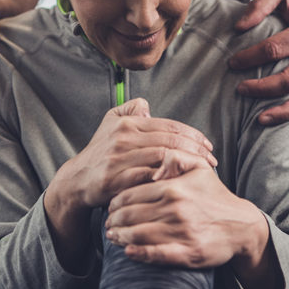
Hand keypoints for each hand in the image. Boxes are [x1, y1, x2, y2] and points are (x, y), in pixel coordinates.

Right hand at [53, 98, 217, 212]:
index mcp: (127, 123)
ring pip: (162, 156)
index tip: (209, 147)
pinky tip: (182, 182)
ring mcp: (119, 158)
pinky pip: (148, 177)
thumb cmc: (100, 153)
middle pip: (170, 140)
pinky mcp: (115, 179)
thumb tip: (147, 106)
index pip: (169, 126)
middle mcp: (123, 137)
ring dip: (186, 163)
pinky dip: (167, 178)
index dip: (193, 136)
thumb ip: (129, 110)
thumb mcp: (110, 123)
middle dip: (195, 150)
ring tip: (202, 171)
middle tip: (211, 161)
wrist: (77, 180)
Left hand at [104, 168, 268, 268]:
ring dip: (120, 237)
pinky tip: (128, 252)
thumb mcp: (200, 169)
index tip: (111, 207)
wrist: (242, 226)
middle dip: (114, 221)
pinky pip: (155, 254)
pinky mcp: (187, 253)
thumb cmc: (216, 197)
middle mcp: (175, 210)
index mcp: (173, 188)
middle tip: (108, 224)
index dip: (116, 203)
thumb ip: (176, 158)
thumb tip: (154, 160)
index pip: (131, 195)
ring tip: (114, 237)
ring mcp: (180, 232)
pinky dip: (138, 254)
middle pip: (130, 216)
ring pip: (137, 235)